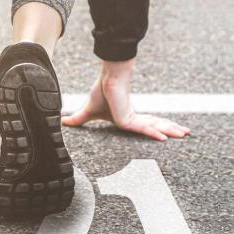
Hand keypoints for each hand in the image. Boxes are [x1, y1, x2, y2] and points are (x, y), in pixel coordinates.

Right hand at [62, 59, 189, 140]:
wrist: (104, 80)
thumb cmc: (99, 92)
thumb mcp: (88, 112)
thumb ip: (78, 119)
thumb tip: (63, 122)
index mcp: (127, 117)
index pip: (145, 125)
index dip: (156, 129)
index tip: (168, 134)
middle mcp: (133, 117)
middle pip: (155, 125)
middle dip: (171, 129)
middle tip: (186, 133)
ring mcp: (133, 117)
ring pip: (155, 127)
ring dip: (171, 130)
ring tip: (186, 134)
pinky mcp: (128, 118)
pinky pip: (143, 128)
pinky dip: (153, 133)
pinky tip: (164, 138)